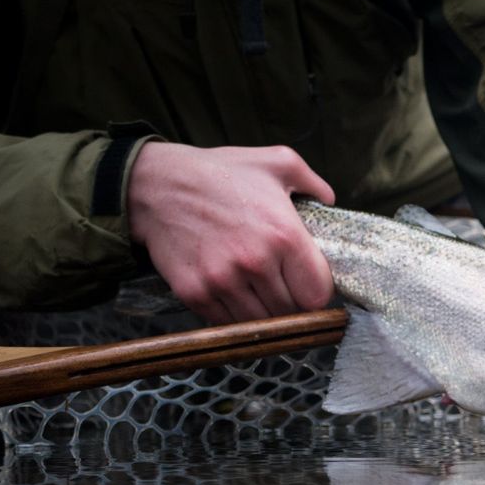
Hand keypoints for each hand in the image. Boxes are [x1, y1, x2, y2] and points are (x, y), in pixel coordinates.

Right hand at [128, 143, 335, 323]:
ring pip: (261, 323)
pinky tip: (233, 292)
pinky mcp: (195, 293)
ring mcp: (223, 282)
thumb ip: (312, 181)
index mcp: (284, 235)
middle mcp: (255, 263)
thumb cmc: (219, 172)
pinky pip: (228, 322)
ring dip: (264, 312)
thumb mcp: (276, 162)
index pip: (318, 294)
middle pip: (291, 312)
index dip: (316, 292)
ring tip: (258, 290)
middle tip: (282, 286)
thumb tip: (330, 200)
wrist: (155, 184)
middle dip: (291, 302)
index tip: (308, 284)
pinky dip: (234, 314)